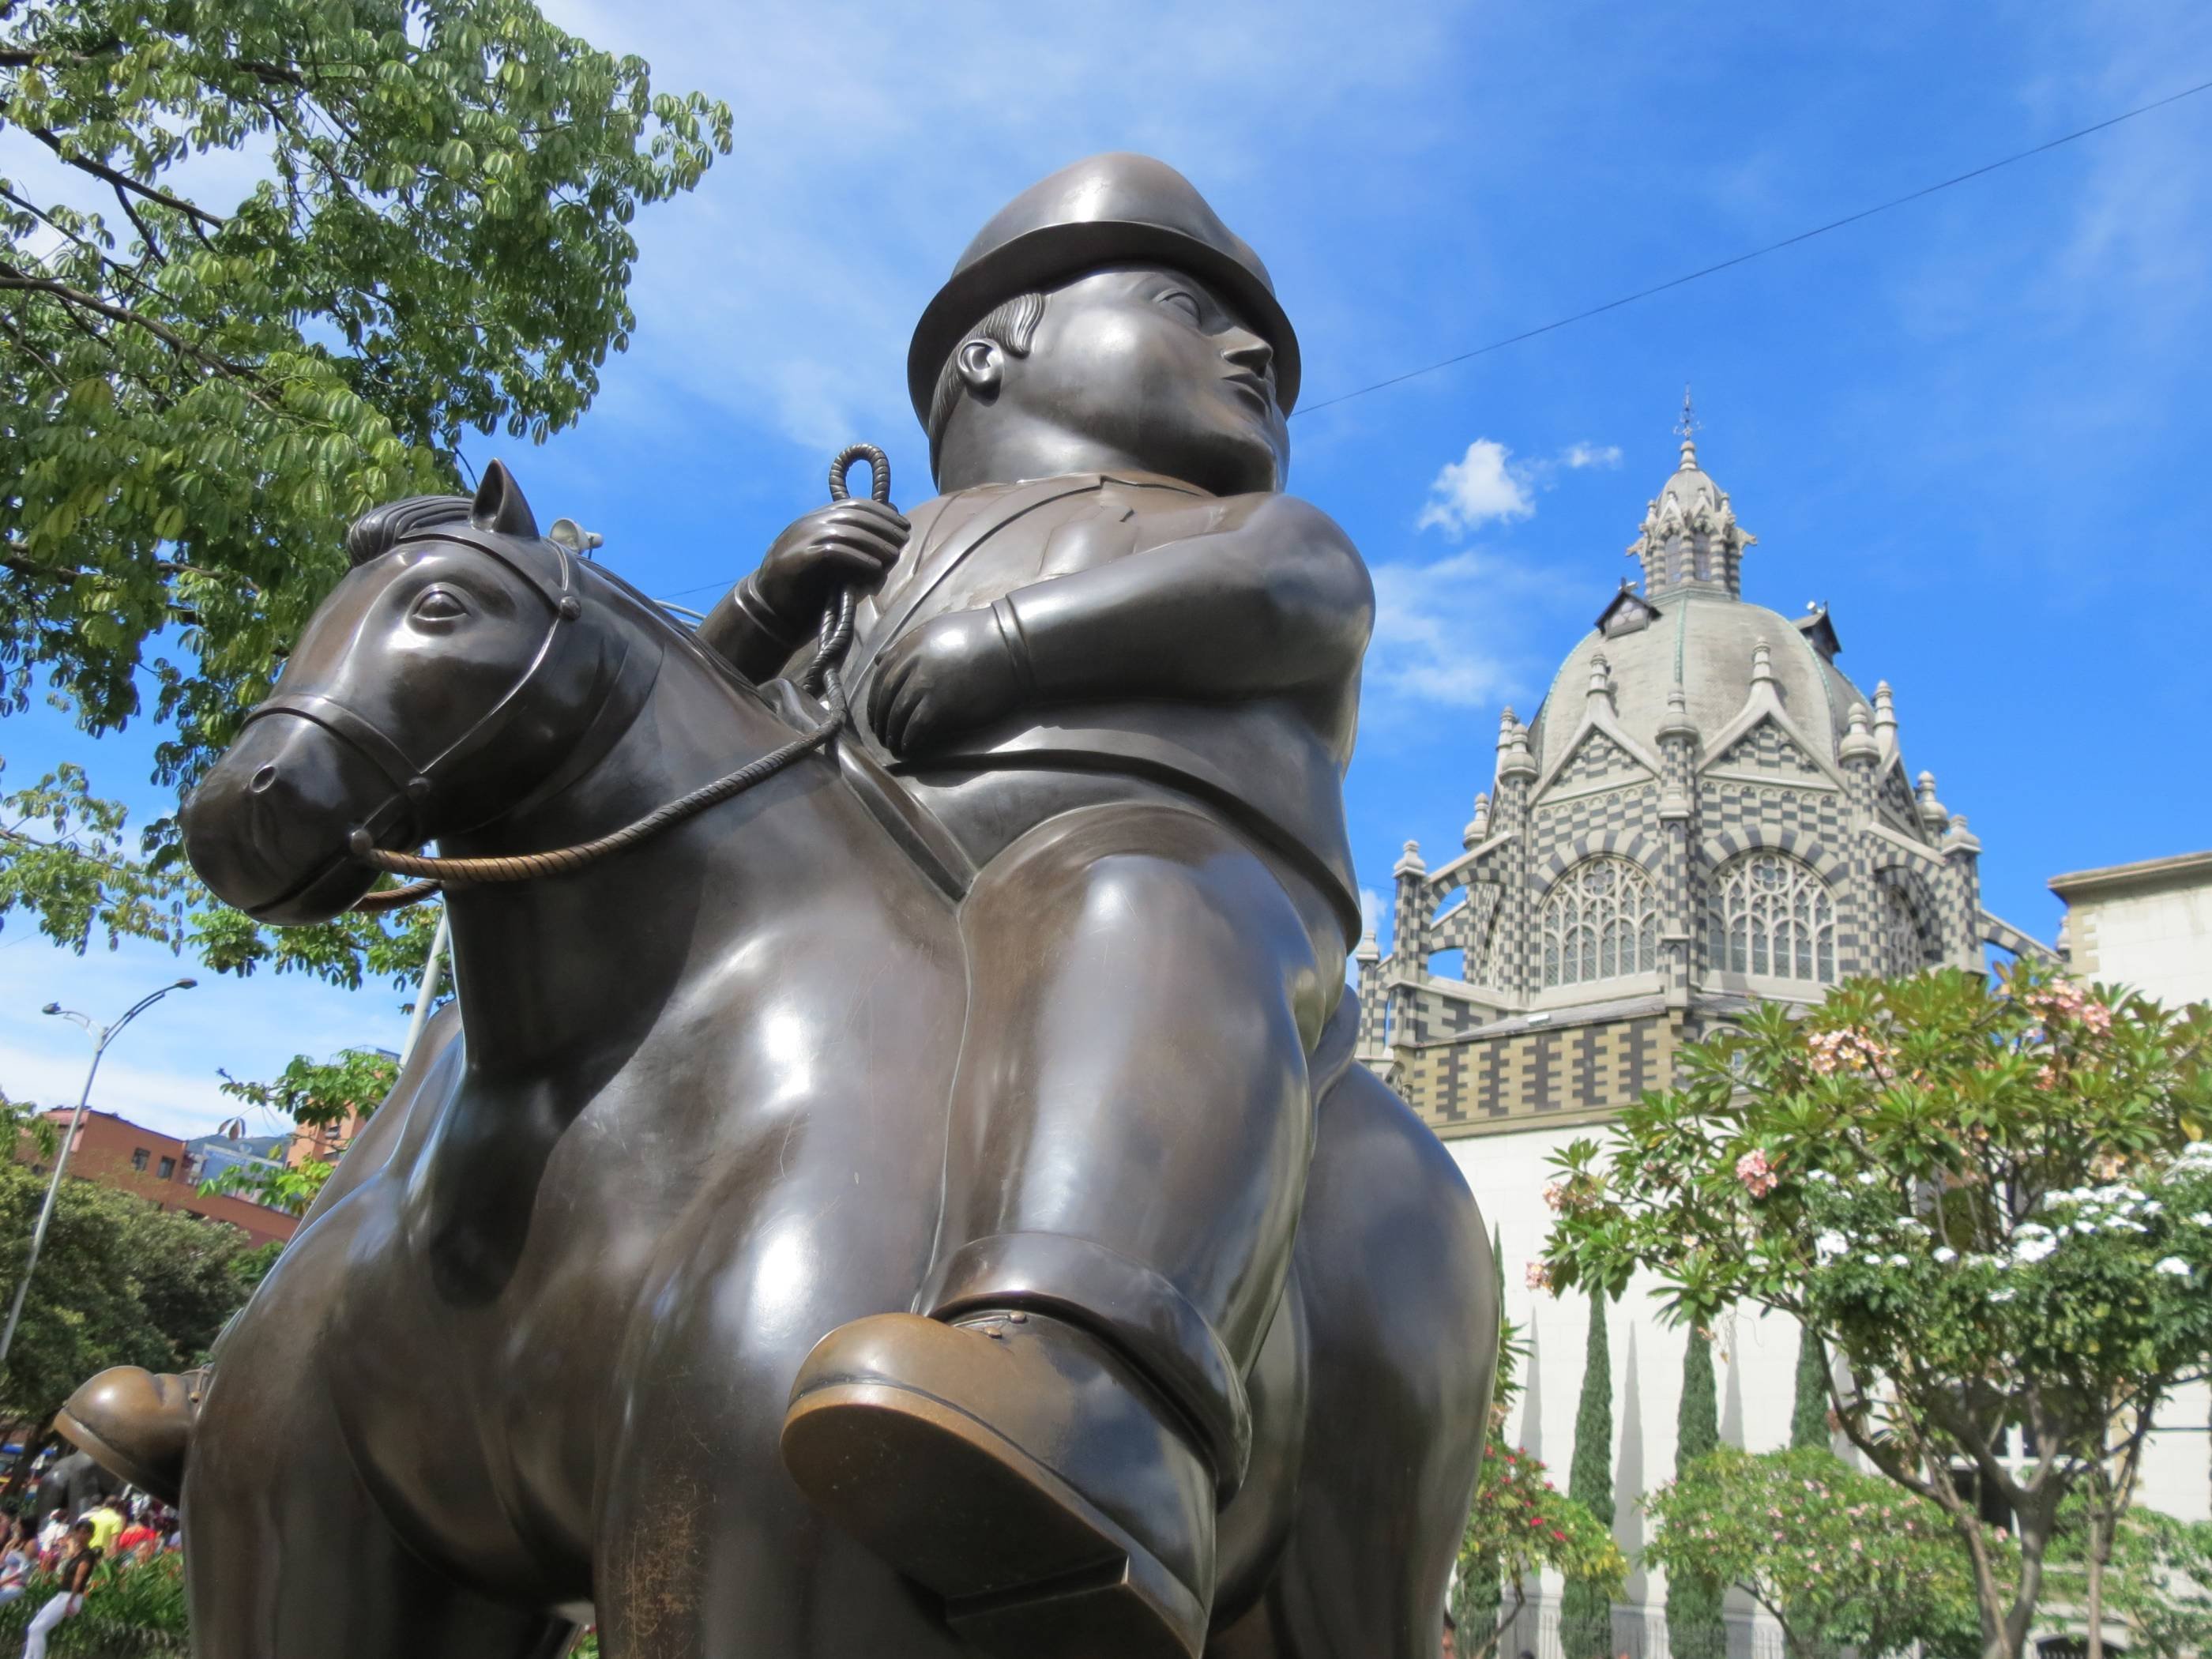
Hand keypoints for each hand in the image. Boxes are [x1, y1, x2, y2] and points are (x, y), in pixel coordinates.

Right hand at [750, 498, 909, 635]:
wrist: (769, 608)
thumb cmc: (806, 587)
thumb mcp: (832, 562)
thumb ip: (853, 547)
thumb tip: (887, 539)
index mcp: (816, 520)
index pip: (855, 505)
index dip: (882, 513)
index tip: (903, 526)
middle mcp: (809, 524)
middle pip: (854, 515)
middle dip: (883, 526)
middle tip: (904, 539)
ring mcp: (801, 539)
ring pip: (845, 531)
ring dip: (875, 542)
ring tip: (894, 554)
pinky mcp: (798, 559)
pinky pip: (833, 552)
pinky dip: (858, 558)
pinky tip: (875, 568)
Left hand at [868, 607, 1026, 755]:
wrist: (1013, 648)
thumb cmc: (982, 637)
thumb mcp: (939, 630)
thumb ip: (908, 645)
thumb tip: (879, 658)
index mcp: (911, 644)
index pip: (881, 674)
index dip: (874, 697)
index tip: (876, 712)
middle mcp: (913, 662)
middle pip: (885, 696)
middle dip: (879, 719)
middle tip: (880, 734)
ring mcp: (925, 683)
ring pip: (897, 714)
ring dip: (891, 733)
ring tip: (892, 745)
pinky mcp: (941, 704)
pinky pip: (915, 726)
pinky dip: (907, 739)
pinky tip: (908, 748)